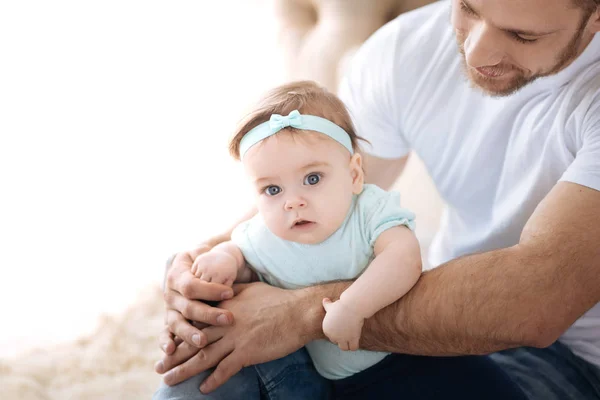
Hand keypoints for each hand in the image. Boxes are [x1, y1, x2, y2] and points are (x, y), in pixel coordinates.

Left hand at [157, 282, 320, 392]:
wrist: (299, 311)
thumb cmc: (278, 299)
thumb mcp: (250, 289)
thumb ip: (233, 293)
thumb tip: (223, 293)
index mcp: (224, 307)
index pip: (196, 322)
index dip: (180, 334)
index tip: (168, 343)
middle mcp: (225, 323)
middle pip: (193, 341)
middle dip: (174, 355)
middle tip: (159, 366)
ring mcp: (235, 338)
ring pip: (203, 357)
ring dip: (184, 370)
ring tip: (169, 380)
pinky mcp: (247, 351)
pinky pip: (225, 369)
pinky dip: (214, 380)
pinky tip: (203, 389)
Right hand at [159, 242, 235, 354]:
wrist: (192, 269)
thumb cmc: (205, 260)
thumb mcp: (205, 250)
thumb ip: (213, 248)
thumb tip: (224, 244)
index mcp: (177, 274)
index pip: (192, 285)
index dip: (210, 290)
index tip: (230, 293)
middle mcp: (170, 292)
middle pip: (187, 306)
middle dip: (208, 314)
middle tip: (228, 319)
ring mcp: (169, 309)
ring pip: (176, 323)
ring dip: (189, 333)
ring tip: (203, 341)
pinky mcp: (170, 321)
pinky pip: (164, 333)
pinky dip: (165, 342)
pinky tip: (170, 351)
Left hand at [322, 298, 363, 350]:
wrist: (351, 307)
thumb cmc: (341, 305)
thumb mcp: (331, 305)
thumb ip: (327, 305)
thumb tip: (325, 299)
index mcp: (326, 329)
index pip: (331, 336)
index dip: (337, 332)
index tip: (342, 326)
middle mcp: (333, 336)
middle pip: (337, 342)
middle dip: (341, 338)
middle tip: (347, 330)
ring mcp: (342, 338)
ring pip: (344, 348)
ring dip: (347, 344)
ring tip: (351, 338)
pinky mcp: (352, 339)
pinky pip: (353, 348)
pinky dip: (354, 346)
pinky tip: (356, 339)